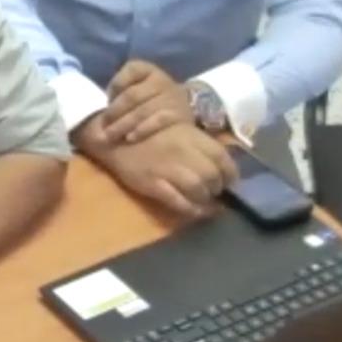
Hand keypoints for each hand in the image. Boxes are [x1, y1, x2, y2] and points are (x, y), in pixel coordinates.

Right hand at [79, 121, 236, 217]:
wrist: (111, 136)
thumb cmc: (145, 131)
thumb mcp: (176, 129)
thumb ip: (197, 144)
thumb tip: (218, 164)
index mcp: (191, 137)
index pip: (223, 158)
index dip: (230, 173)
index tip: (228, 181)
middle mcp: (183, 152)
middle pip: (212, 176)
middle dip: (217, 188)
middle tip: (213, 192)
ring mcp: (168, 169)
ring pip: (198, 190)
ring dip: (205, 200)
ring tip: (203, 201)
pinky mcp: (153, 184)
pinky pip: (178, 201)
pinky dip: (190, 210)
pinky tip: (194, 211)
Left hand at [101, 60, 194, 143]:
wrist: (178, 118)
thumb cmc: (146, 101)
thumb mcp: (135, 89)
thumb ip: (120, 92)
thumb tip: (100, 110)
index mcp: (148, 70)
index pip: (132, 69)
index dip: (116, 84)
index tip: (107, 100)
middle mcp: (162, 81)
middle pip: (132, 95)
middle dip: (113, 112)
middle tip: (102, 126)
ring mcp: (172, 98)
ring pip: (142, 111)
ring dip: (122, 125)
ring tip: (109, 136)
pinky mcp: (179, 115)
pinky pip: (157, 121)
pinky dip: (141, 130)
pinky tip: (129, 138)